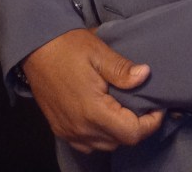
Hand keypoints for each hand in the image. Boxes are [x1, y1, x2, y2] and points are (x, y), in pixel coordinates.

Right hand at [22, 28, 164, 152]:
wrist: (34, 47)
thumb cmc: (67, 46)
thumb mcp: (98, 52)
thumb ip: (122, 69)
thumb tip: (145, 75)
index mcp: (93, 110)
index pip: (131, 133)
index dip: (150, 123)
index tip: (157, 107)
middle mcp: (80, 127)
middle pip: (119, 141)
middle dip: (136, 126)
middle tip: (143, 104)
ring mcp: (68, 131)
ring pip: (104, 145)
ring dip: (118, 131)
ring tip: (124, 108)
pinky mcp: (60, 129)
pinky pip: (87, 143)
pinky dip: (100, 134)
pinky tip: (103, 114)